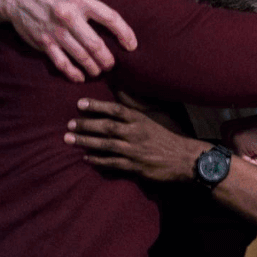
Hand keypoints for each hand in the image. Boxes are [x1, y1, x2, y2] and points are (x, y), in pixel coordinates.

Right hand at [0, 0, 135, 81]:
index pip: (110, 18)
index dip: (125, 33)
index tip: (132, 45)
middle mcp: (69, 16)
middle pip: (95, 44)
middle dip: (107, 59)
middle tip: (113, 65)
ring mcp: (56, 31)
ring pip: (80, 55)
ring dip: (93, 67)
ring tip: (100, 71)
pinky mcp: (44, 42)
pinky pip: (61, 62)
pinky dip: (72, 73)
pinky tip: (81, 77)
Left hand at [64, 98, 206, 181]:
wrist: (187, 159)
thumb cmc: (171, 135)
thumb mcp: (157, 115)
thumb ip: (137, 104)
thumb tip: (120, 89)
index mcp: (141, 119)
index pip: (115, 109)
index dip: (96, 106)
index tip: (79, 104)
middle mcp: (136, 133)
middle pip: (106, 127)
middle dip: (85, 125)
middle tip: (69, 124)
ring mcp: (135, 151)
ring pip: (106, 145)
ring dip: (86, 142)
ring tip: (69, 139)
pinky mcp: (136, 167)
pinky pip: (112, 163)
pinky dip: (98, 161)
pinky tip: (86, 158)